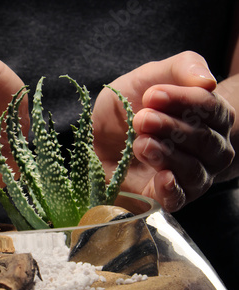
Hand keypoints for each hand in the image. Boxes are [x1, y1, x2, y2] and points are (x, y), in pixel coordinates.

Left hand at [93, 51, 234, 211]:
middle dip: (170, 127)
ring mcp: (191, 176)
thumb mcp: (150, 76)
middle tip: (142, 119)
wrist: (99, 135)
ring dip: (166, 154)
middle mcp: (209, 150)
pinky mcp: (165, 197)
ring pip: (193, 170)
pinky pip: (179, 199)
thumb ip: (182, 67)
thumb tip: (208, 82)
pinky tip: (162, 177)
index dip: (184, 101)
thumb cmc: (129, 105)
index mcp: (210, 117)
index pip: (212, 110)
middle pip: (205, 141)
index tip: (152, 95)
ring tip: (140, 143)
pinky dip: (173, 189)